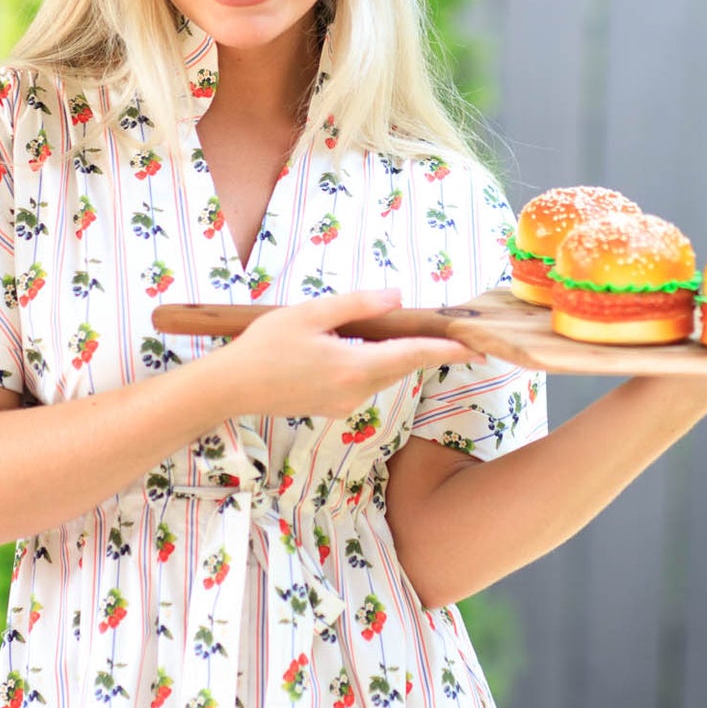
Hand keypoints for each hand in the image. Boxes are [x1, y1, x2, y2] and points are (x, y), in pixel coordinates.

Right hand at [206, 288, 476, 420]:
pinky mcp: (332, 409)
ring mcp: (343, 405)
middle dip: (415, 347)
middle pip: (398, 366)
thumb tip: (396, 298)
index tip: (475, 348)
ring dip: (386, 354)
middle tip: (436, 327)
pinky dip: (364, 365)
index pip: (412, 356)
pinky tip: (341, 350)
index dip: (445, 350)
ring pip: (380, 375)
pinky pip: (361, 383)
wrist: (232, 387)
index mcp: (353, 367)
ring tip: (373, 331)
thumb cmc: (265, 346)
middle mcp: (355, 392)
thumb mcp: (311, 314)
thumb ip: (358, 305)